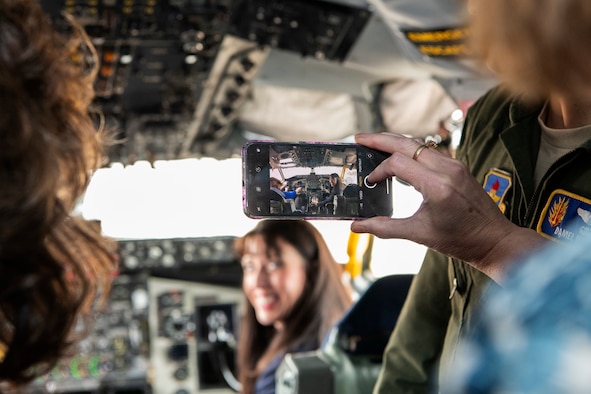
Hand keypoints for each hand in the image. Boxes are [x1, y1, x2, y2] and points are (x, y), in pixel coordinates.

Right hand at [350, 133, 544, 281]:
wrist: (495, 240)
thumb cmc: (461, 240)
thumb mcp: (419, 235)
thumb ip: (385, 228)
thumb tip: (356, 227)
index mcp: (437, 186)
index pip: (398, 163)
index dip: (379, 171)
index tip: (370, 183)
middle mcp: (447, 169)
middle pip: (407, 143)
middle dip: (380, 139)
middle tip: (359, 137)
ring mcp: (455, 165)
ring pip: (419, 143)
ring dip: (395, 141)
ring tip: (374, 141)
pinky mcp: (458, 167)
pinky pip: (429, 151)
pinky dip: (410, 149)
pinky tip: (398, 154)